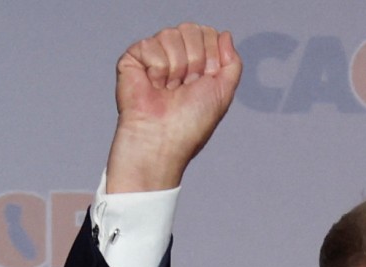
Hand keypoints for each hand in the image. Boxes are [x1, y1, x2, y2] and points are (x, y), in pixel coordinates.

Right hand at [106, 23, 241, 192]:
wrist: (163, 138)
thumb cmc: (192, 122)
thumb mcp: (224, 92)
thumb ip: (232, 62)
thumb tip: (225, 34)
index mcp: (200, 63)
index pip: (209, 34)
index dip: (211, 57)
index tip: (204, 82)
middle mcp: (177, 56)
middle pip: (191, 30)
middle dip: (195, 61)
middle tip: (185, 87)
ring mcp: (155, 55)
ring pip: (171, 34)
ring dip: (176, 68)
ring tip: (168, 89)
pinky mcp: (134, 57)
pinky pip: (151, 44)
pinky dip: (157, 68)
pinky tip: (153, 85)